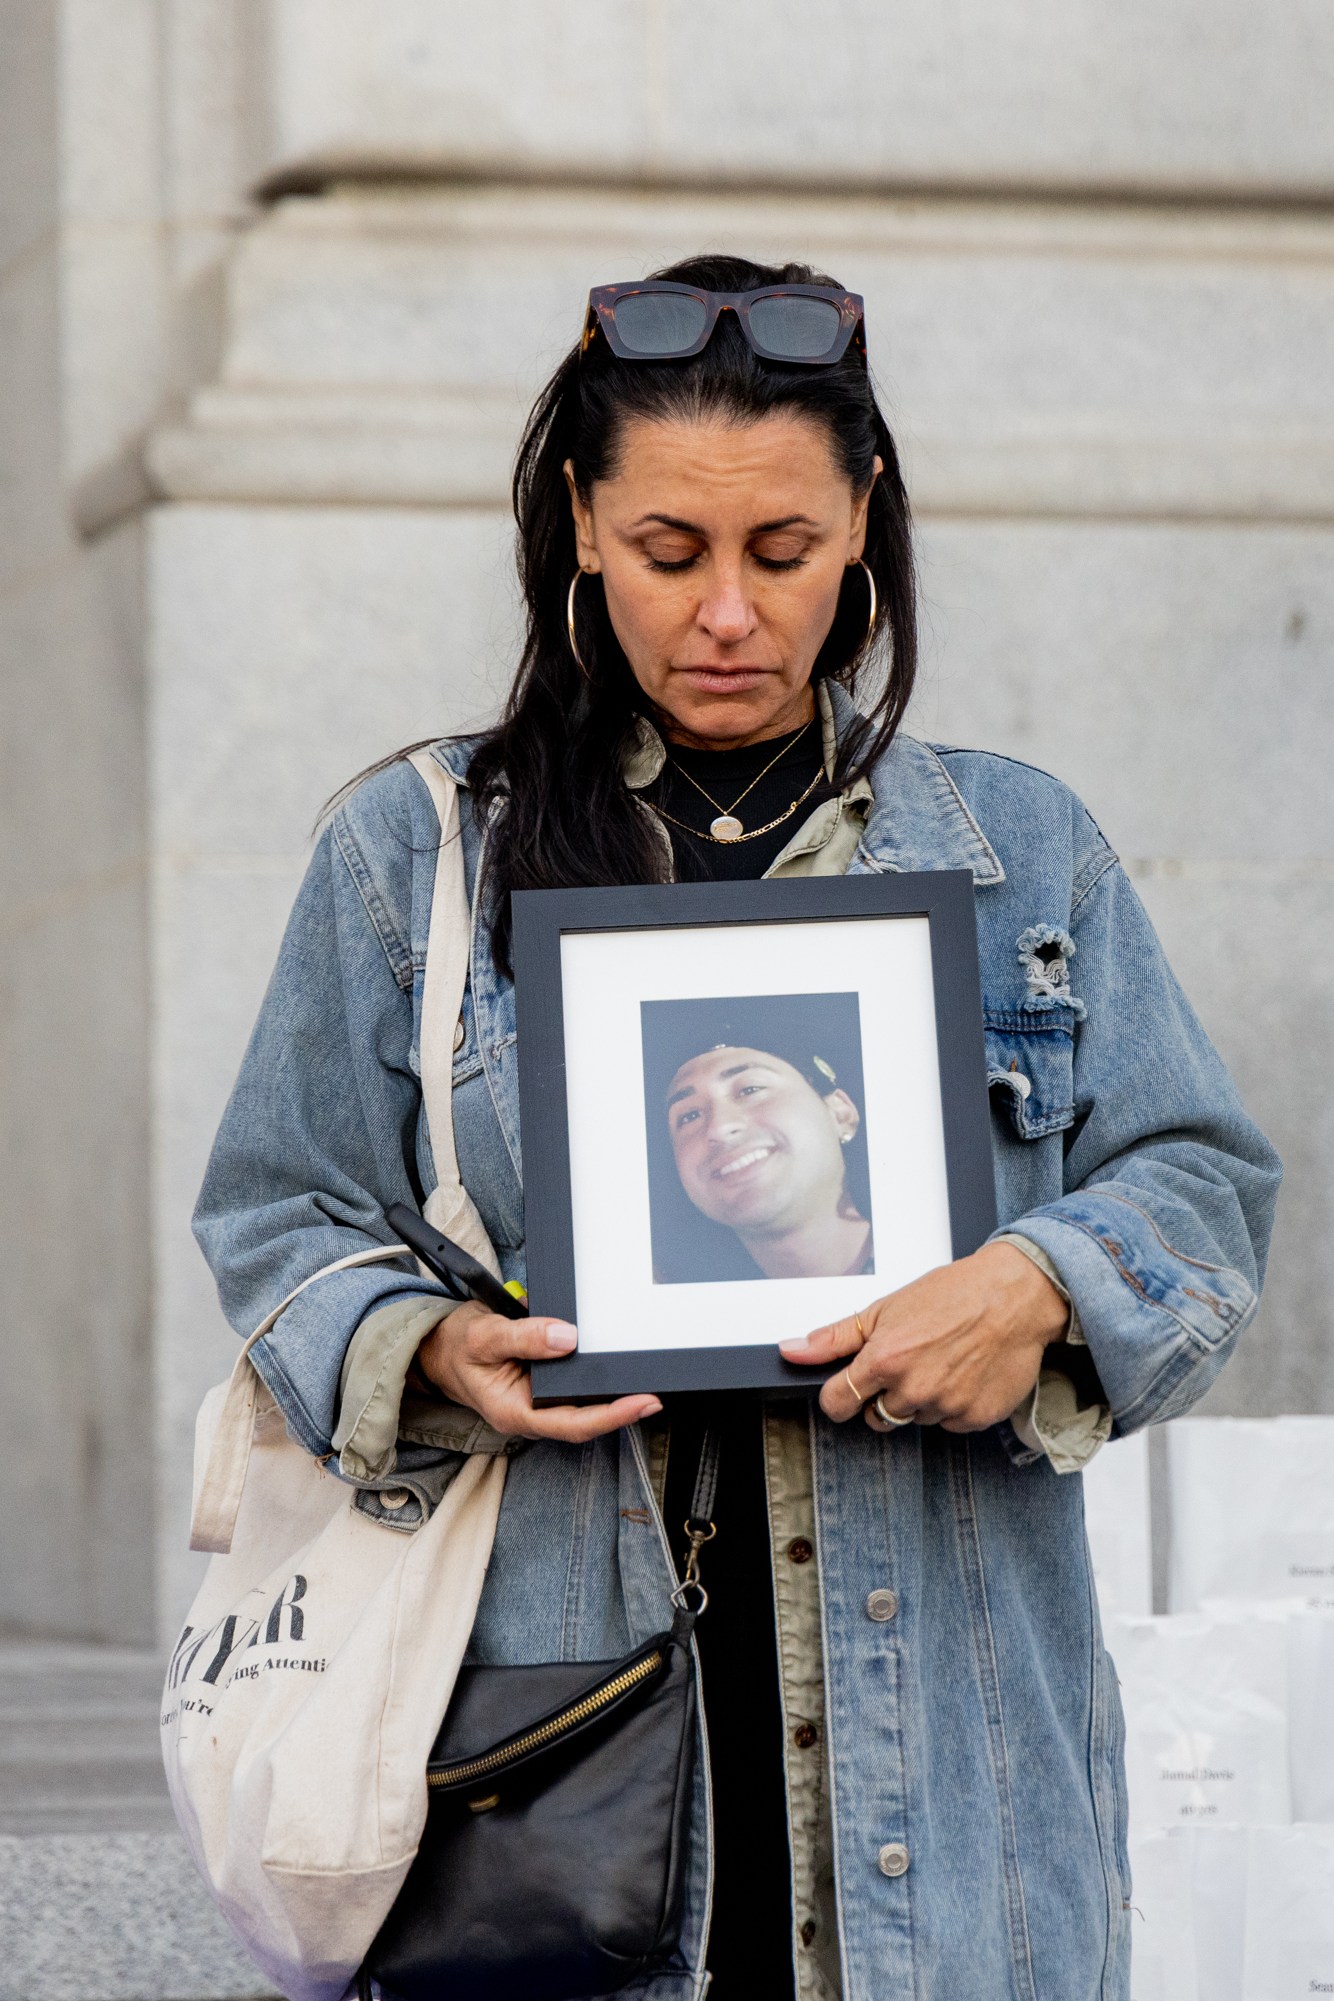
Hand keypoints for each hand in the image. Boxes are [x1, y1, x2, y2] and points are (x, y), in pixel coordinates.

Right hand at [416, 1301, 660, 1442]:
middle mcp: (529, 1414)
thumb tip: (567, 1337)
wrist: (436, 1348)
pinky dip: (595, 1380)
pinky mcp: (541, 1388)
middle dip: (621, 1409)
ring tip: (644, 1381)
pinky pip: (572, 1389)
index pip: (573, 1422)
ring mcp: (536, 1403)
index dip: (612, 1416)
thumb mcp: (484, 1335)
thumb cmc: (456, 1345)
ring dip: (612, 1396)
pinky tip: (614, 1367)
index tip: (643, 1402)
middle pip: (584, 1420)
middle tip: (655, 1393)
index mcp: (514, 1411)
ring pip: (580, 1406)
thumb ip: (524, 1336)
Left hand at [779, 1242, 1068, 1432]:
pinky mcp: (976, 1418)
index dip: (838, 1398)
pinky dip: (954, 1405)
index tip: (846, 1391)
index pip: (837, 1403)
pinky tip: (965, 1374)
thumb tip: (791, 1352)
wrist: (1015, 1296)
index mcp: (884, 1360)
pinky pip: (950, 1424)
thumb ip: (835, 1338)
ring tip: (943, 1361)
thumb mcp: (885, 1308)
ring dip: (922, 1399)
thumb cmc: (953, 1294)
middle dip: (885, 1396)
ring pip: (915, 1419)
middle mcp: (913, 1389)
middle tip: (910, 1362)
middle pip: (877, 1417)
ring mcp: (946, 1406)